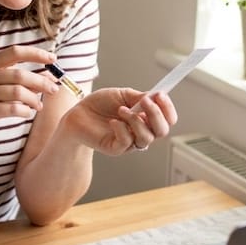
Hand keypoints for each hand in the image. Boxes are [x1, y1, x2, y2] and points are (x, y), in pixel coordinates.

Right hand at [0, 45, 58, 143]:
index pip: (15, 52)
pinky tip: (27, 113)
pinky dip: (25, 111)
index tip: (53, 58)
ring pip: (18, 92)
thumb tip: (50, 76)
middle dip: (41, 81)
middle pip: (20, 74)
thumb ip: (17, 80)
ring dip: (34, 99)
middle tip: (54, 89)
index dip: (36, 53)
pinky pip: (12, 109)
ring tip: (39, 106)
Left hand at [63, 87, 177, 155]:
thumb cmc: (99, 105)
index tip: (161, 95)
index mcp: (146, 118)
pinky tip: (112, 121)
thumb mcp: (122, 95)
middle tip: (144, 101)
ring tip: (121, 110)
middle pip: (162, 131)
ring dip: (136, 120)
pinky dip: (122, 129)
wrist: (77, 114)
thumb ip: (140, 97)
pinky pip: (127, 142)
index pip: (167, 119)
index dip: (168, 108)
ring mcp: (129, 142)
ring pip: (146, 137)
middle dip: (156, 114)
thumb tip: (158, 96)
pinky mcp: (116, 149)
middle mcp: (141, 132)